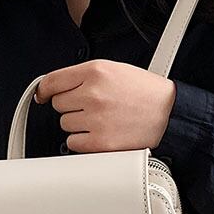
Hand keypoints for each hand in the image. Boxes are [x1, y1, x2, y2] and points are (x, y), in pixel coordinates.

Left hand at [35, 59, 175, 152]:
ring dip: (78, 125)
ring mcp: (96, 119)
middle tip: (94, 107)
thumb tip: (49, 89)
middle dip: (72, 106)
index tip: (43, 95)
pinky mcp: (100, 142)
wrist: (169, 114)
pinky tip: (101, 133)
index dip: (45, 90)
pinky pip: (73, 143)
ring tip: (102, 119)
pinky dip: (83, 142)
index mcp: (95, 71)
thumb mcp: (113, 70)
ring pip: (65, 125)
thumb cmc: (143, 93)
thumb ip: (82, 76)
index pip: (52, 81)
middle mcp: (93, 94)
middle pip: (58, 105)